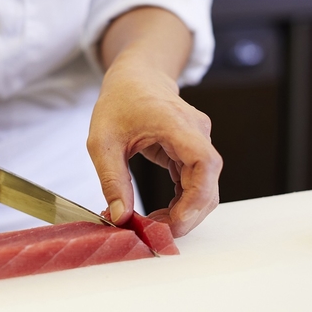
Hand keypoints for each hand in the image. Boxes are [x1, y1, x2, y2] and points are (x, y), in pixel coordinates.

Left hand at [87, 62, 221, 236]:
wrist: (135, 78)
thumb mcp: (102, 142)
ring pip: (205, 189)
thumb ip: (112, 181)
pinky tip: (158, 214)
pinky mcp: (193, 152)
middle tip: (155, 233)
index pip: (204, 164)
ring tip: (152, 225)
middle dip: (187, 215)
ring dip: (184, 213)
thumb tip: (120, 217)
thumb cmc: (119, 102)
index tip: (172, 223)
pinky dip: (180, 203)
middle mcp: (197, 133)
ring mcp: (199, 143)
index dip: (195, 199)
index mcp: (178, 125)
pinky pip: (195, 184)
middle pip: (209, 185)